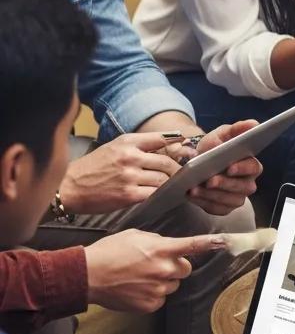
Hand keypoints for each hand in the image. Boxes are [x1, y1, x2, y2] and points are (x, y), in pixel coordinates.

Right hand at [62, 133, 182, 213]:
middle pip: (166, 162)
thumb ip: (137, 145)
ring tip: (172, 184)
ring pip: (162, 179)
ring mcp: (129, 176)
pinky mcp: (128, 195)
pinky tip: (160, 194)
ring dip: (169, 183)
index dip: (177, 143)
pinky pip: (153, 193)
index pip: (161, 138)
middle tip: (182, 173)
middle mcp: (130, 157)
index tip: (187, 147)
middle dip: (177, 169)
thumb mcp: (113, 147)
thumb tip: (166, 143)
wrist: (69, 188)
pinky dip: (160, 194)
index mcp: (127, 142)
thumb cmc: (92, 167)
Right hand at [84, 229, 226, 312]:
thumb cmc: (109, 252)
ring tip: (140, 276)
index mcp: (161, 249)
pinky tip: (136, 289)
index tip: (227, 241)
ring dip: (164, 280)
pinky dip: (153, 295)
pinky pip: (161, 299)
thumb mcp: (136, 236)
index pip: (192, 245)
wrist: (86, 275)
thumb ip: (158, 241)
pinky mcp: (150, 305)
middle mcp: (163, 269)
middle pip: (185, 269)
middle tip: (156, 264)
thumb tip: (168, 247)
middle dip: (176, 266)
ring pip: (173, 284)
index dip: (212, 243)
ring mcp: (157, 289)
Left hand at [175, 121, 261, 216]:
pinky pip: (217, 209)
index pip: (253, 167)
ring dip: (212, 195)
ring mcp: (236, 197)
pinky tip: (193, 195)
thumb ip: (238, 129)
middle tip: (209, 180)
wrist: (197, 162)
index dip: (243, 168)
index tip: (230, 167)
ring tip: (195, 188)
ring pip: (229, 200)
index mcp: (250, 164)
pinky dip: (204, 203)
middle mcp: (247, 183)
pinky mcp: (224, 208)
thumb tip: (254, 124)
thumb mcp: (223, 134)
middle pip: (243, 187)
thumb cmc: (214, 147)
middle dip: (225, 184)